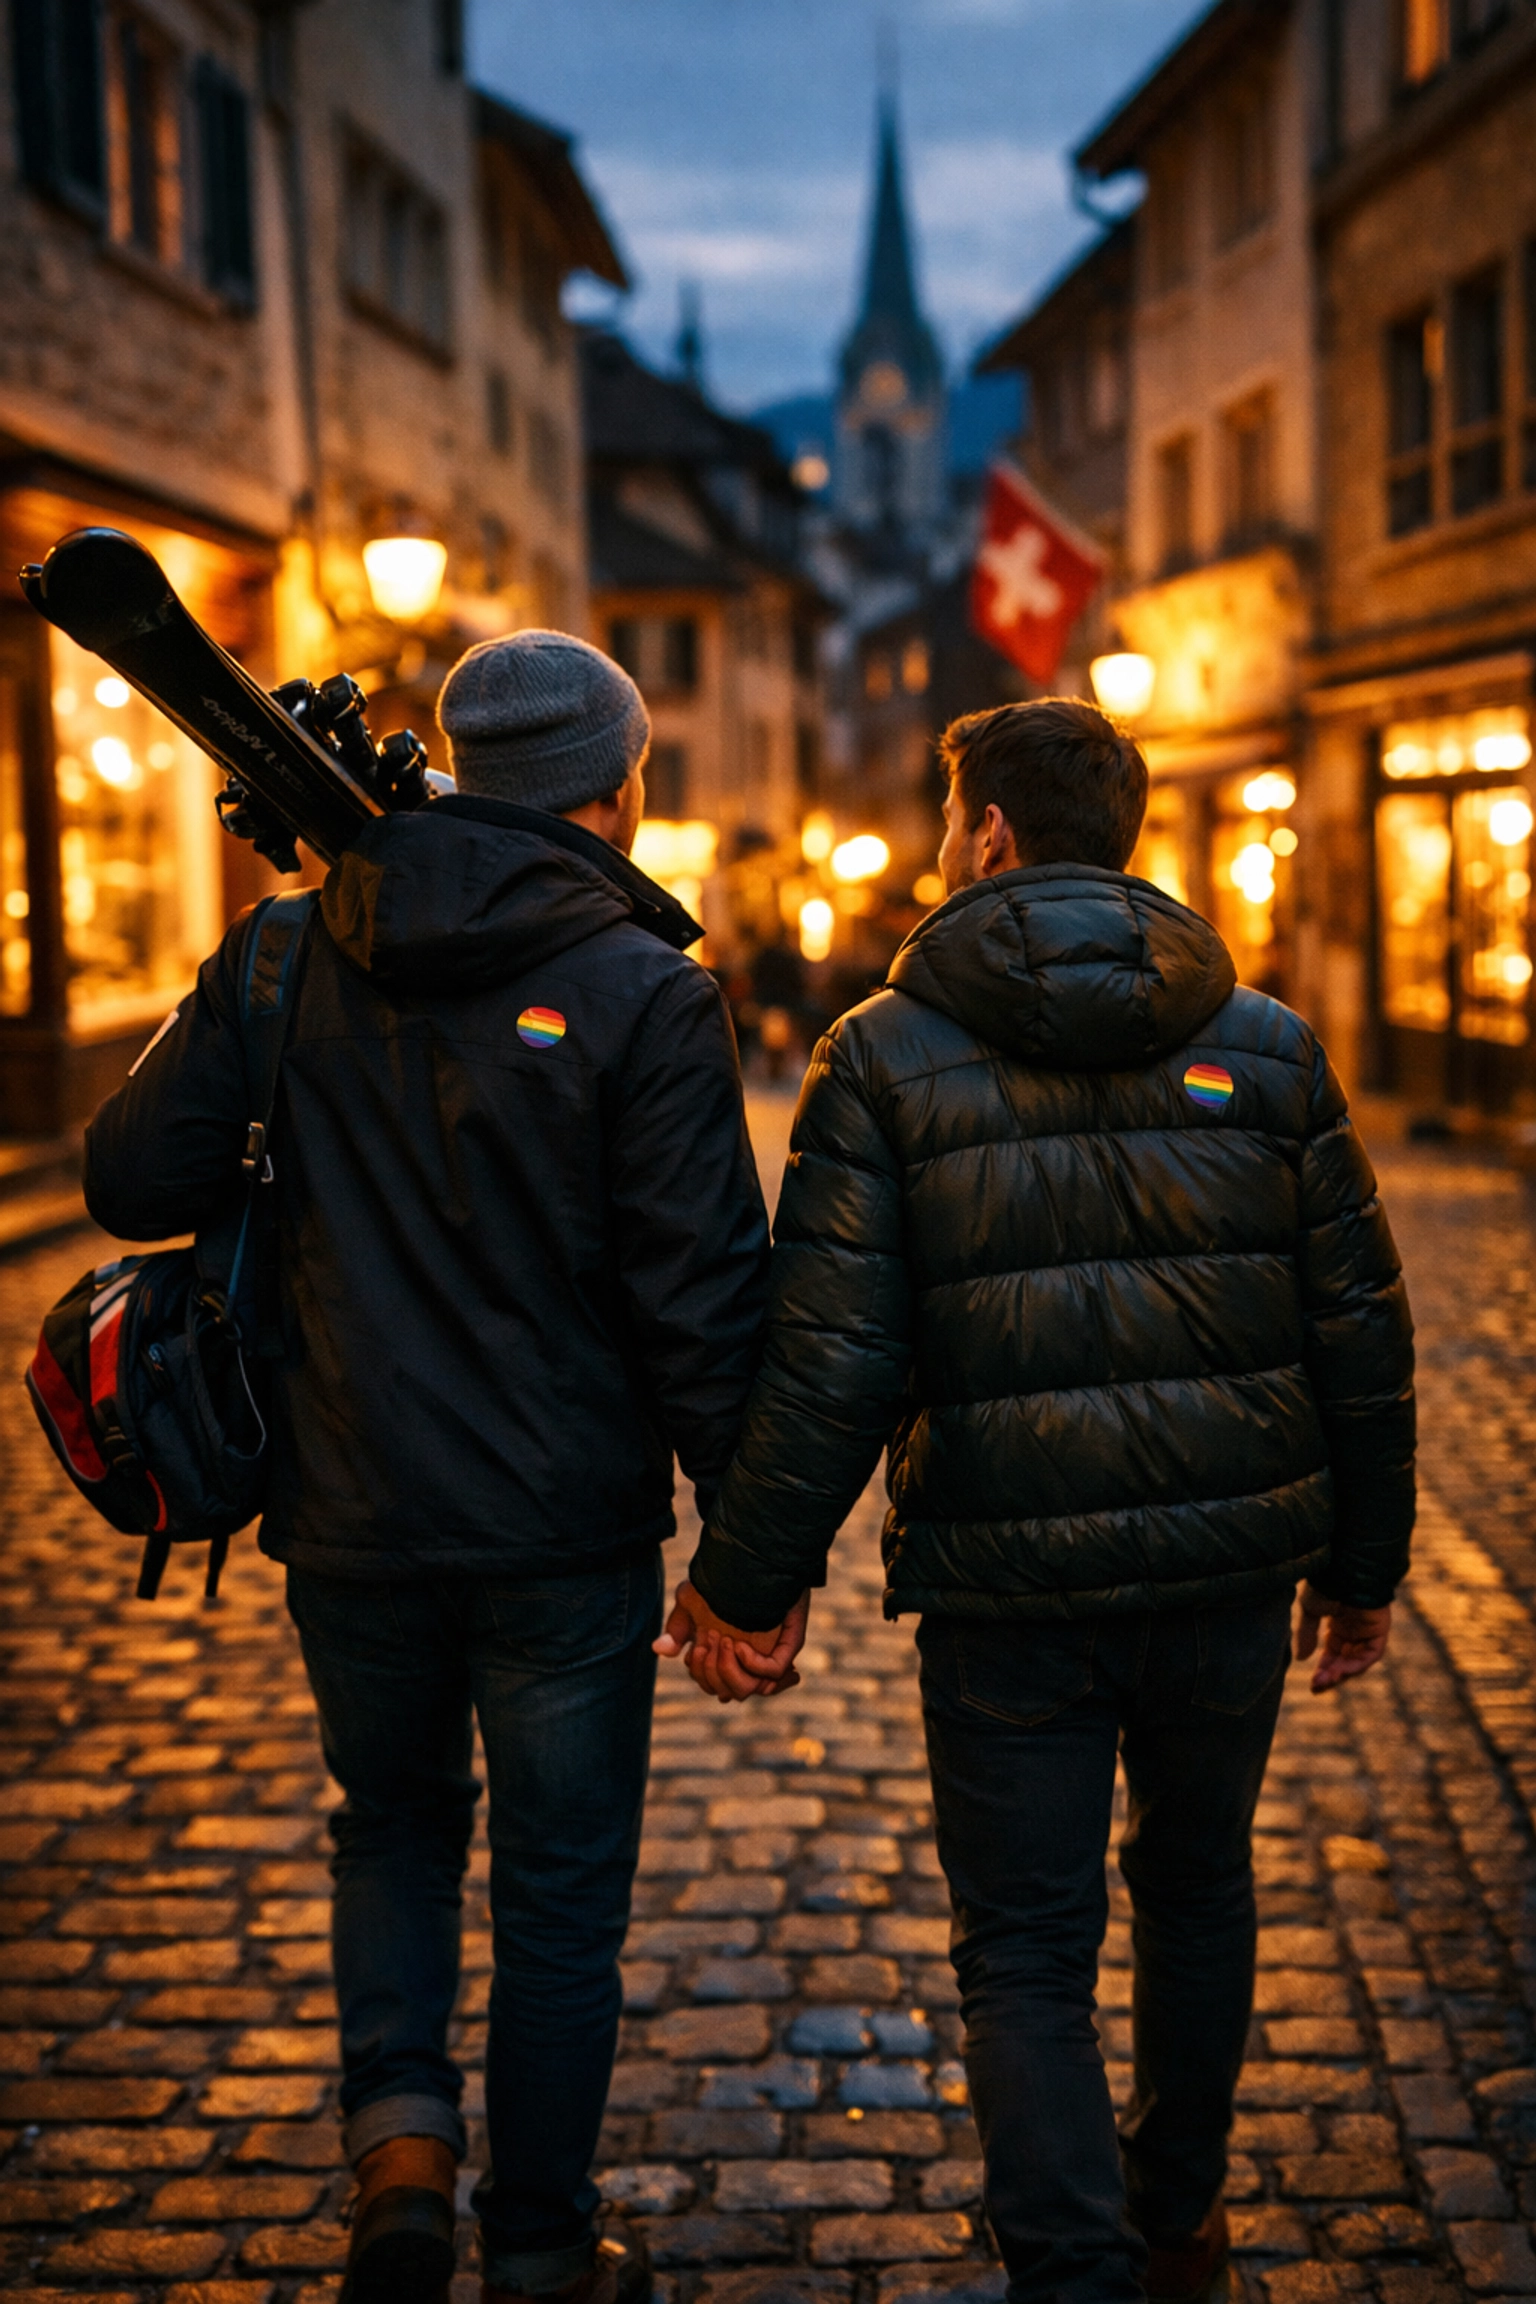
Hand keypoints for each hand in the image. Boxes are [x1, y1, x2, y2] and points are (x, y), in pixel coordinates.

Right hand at [654, 1580, 810, 1702]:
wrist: (751, 1559)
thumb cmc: (721, 1579)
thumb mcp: (691, 1602)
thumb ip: (677, 1629)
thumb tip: (659, 1649)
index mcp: (724, 1655)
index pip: (709, 1684)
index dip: (699, 1674)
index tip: (694, 1651)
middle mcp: (745, 1660)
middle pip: (724, 1692)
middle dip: (710, 1672)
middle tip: (709, 1641)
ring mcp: (766, 1655)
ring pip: (745, 1690)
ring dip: (726, 1671)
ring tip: (724, 1642)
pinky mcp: (785, 1646)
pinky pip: (771, 1673)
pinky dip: (752, 1665)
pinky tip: (740, 1646)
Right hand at [1294, 1581, 1391, 1692]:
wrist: (1342, 1568)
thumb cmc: (1324, 1584)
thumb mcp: (1309, 1610)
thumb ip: (1307, 1635)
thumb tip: (1302, 1659)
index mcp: (1337, 1625)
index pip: (1332, 1655)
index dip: (1323, 1670)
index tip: (1313, 1684)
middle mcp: (1354, 1630)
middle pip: (1345, 1661)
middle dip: (1331, 1675)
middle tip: (1317, 1686)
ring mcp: (1368, 1630)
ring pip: (1357, 1661)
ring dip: (1342, 1673)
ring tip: (1325, 1680)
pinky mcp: (1379, 1629)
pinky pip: (1370, 1654)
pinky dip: (1356, 1664)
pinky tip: (1340, 1670)